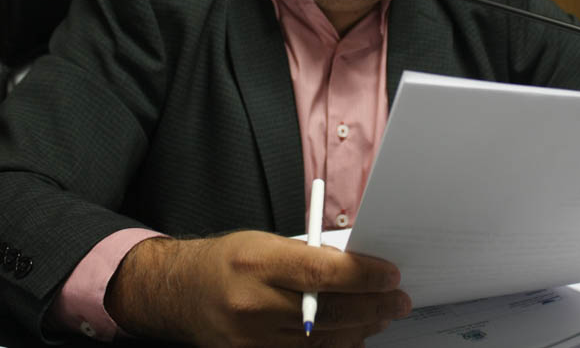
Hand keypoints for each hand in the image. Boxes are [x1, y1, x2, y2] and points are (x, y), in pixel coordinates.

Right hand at [104, 230, 410, 346]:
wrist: (181, 291)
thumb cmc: (228, 261)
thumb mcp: (265, 242)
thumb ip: (308, 256)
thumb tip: (356, 269)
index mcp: (258, 262)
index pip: (324, 272)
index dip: (364, 276)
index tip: (389, 275)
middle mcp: (254, 303)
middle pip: (330, 313)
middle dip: (373, 307)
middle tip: (398, 300)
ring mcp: (253, 338)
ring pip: (323, 341)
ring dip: (360, 329)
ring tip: (381, 316)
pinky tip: (353, 338)